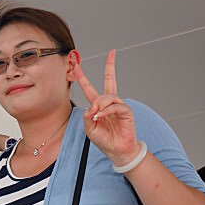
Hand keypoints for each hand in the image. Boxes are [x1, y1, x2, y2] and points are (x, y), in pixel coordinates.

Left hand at [73, 49, 139, 164]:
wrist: (117, 151)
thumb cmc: (105, 140)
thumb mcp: (90, 129)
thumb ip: (87, 118)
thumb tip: (92, 107)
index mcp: (98, 106)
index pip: (90, 88)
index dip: (83, 78)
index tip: (77, 67)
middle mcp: (109, 103)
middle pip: (110, 81)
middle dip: (110, 66)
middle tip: (112, 53)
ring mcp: (119, 106)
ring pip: (109, 96)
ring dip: (100, 104)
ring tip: (97, 115)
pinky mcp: (126, 112)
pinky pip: (116, 106)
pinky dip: (107, 111)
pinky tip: (101, 116)